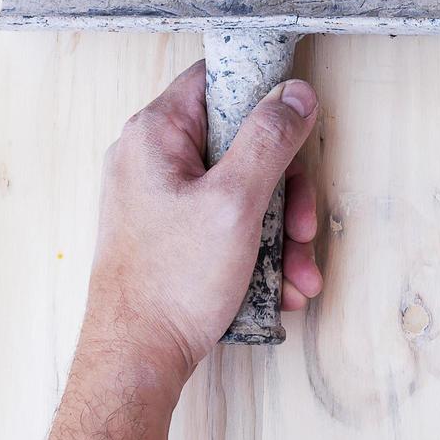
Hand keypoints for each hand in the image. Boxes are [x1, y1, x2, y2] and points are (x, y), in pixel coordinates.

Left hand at [82, 61, 324, 386]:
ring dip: (281, 229)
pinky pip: (227, 222)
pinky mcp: (170, 232)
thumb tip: (297, 92)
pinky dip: (258, 248)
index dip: (262, 91)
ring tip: (297, 271)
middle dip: (286, 189)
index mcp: (155, 135)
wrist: (135, 362)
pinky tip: (278, 285)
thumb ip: (270, 140)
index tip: (298, 120)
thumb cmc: (171, 283)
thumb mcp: (236, 202)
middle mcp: (152, 158)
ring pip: (241, 188)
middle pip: (241, 141)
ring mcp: (160, 197)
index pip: (215, 78)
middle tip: (303, 226)